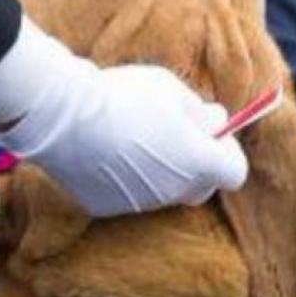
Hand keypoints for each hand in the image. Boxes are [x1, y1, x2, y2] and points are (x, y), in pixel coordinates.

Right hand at [0, 19, 247, 216]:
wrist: (61, 115)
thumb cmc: (121, 94)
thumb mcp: (170, 89)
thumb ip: (200, 112)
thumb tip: (217, 123)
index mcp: (196, 161)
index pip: (234, 172)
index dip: (227, 151)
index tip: (211, 132)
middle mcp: (172, 191)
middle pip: (201, 187)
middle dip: (197, 165)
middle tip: (176, 135)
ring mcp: (138, 203)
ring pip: (164, 192)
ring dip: (161, 171)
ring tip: (132, 137)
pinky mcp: (106, 207)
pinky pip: (130, 195)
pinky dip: (127, 179)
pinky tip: (106, 151)